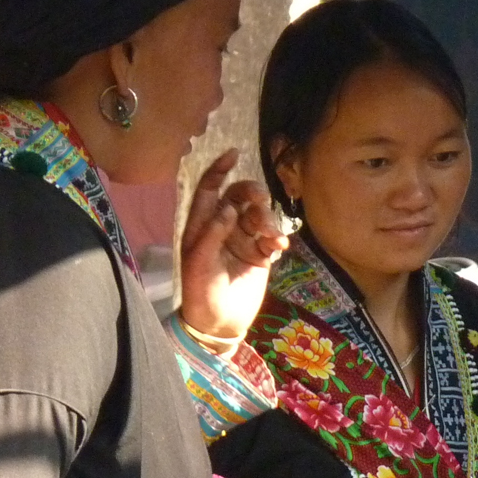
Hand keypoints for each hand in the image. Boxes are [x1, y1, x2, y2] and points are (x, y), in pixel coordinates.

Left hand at [177, 149, 288, 349]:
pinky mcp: (260, 257)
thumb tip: (230, 208)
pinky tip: (279, 246)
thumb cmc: (200, 291)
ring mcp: (243, 241)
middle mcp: (223, 228)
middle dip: (251, 193)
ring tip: (271, 236)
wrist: (218, 323)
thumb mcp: (198, 261)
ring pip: (259, 216)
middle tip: (260, 199)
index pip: (210, 189)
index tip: (234, 154)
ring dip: (267, 219)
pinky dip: (277, 238)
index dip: (219, 170)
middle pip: (239, 197)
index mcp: (201, 225)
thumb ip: (212, 232)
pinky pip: (271, 238)